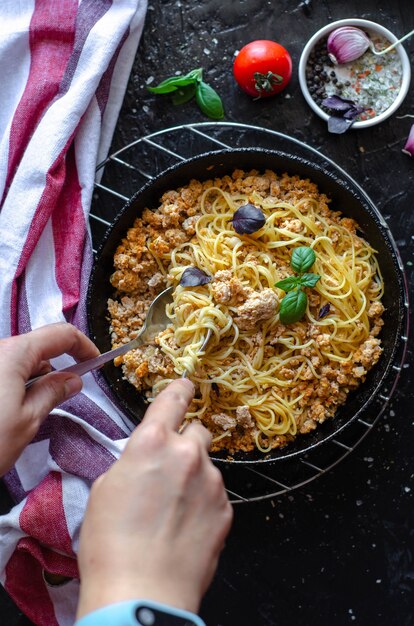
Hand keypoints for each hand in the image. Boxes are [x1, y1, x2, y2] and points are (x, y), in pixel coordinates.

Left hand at [0, 323, 98, 475]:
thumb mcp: (29, 420)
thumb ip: (54, 392)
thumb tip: (72, 379)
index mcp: (13, 354)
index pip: (60, 334)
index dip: (83, 345)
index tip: (95, 362)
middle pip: (38, 346)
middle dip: (56, 366)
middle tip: (67, 394)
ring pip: (19, 360)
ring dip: (34, 378)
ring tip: (32, 412)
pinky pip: (3, 370)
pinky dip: (15, 384)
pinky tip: (11, 411)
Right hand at [76, 379, 232, 618]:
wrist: (141, 592)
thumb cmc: (111, 543)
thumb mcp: (105, 489)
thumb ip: (133, 462)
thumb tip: (146, 460)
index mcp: (153, 442)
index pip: (174, 400)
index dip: (180, 390)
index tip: (186, 386)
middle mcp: (188, 454)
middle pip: (197, 432)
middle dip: (184, 443)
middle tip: (168, 470)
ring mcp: (212, 482)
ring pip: (206, 466)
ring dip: (193, 477)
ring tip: (172, 512)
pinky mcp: (226, 510)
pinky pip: (215, 495)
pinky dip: (203, 503)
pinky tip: (185, 528)